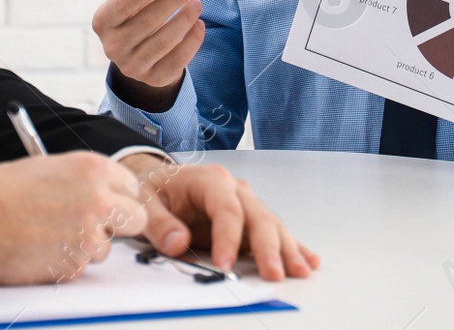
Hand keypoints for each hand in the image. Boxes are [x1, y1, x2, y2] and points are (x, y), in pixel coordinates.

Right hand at [0, 152, 148, 283]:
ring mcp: (89, 234)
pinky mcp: (75, 264)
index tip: (109, 203)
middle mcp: (99, 199)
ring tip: (52, 234)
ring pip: (108, 247)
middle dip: (119, 225)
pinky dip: (66, 261)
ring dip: (87, 245)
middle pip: (137, 219)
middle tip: (94, 225)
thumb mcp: (47, 167)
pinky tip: (42, 248)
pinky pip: (82, 265)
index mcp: (93, 169)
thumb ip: (81, 179)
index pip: (132, 187)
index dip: (119, 198)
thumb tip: (99, 190)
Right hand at [92, 0, 203, 112]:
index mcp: (103, 21)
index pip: (123, 3)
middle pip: (147, 21)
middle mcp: (113, 46)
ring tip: (197, 4)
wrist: (137, 55)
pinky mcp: (153, 78)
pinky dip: (192, 40)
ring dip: (185, 19)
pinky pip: (177, 59)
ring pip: (164, 41)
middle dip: (173, 0)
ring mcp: (132, 66)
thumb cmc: (133, 15)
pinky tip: (199, 25)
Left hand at [121, 155, 318, 280]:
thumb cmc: (156, 189)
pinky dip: (292, 246)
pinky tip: (308, 259)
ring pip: (271, 225)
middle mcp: (235, 189)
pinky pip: (274, 232)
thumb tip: (180, 243)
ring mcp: (246, 203)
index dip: (228, 238)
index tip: (224, 266)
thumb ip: (160, 223)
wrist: (161, 181)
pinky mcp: (250, 220)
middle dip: (268, 247)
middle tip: (274, 273)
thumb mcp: (145, 201)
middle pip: (258, 217)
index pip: (226, 209)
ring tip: (299, 270)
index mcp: (210, 180)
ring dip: (287, 249)